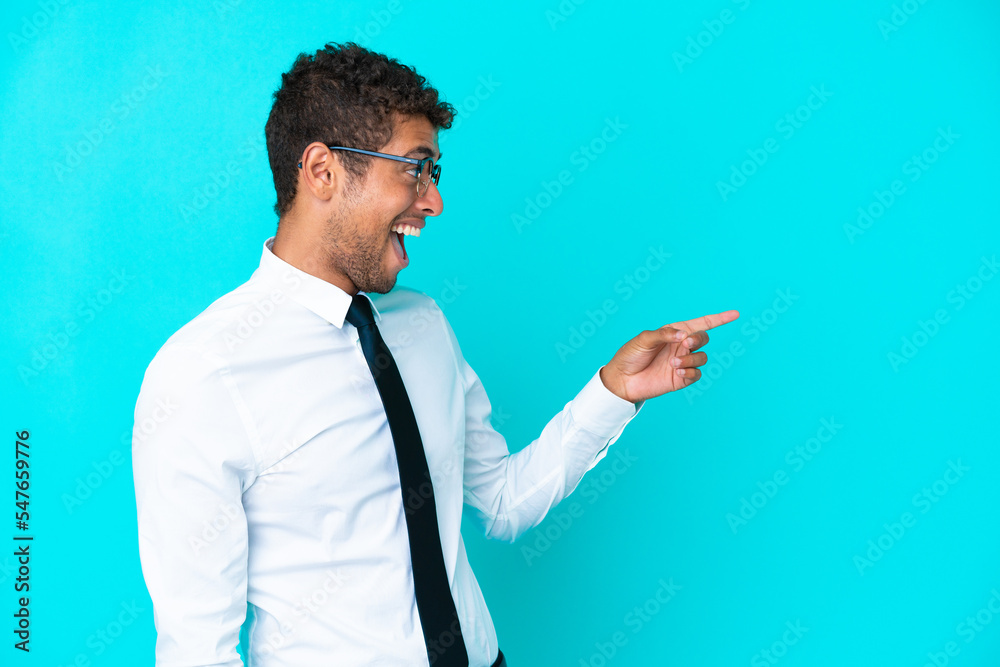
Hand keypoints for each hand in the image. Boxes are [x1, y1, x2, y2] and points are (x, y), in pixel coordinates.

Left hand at [600, 310, 739, 402]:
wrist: (622, 380)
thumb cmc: (630, 355)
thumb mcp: (644, 339)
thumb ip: (664, 334)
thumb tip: (684, 334)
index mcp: (674, 332)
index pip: (701, 323)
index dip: (719, 318)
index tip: (735, 314)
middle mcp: (681, 346)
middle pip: (703, 339)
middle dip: (698, 340)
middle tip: (686, 344)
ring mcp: (683, 362)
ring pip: (702, 357)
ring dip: (691, 359)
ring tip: (674, 363)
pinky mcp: (681, 378)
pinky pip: (697, 374)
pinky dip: (691, 372)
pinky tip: (678, 372)